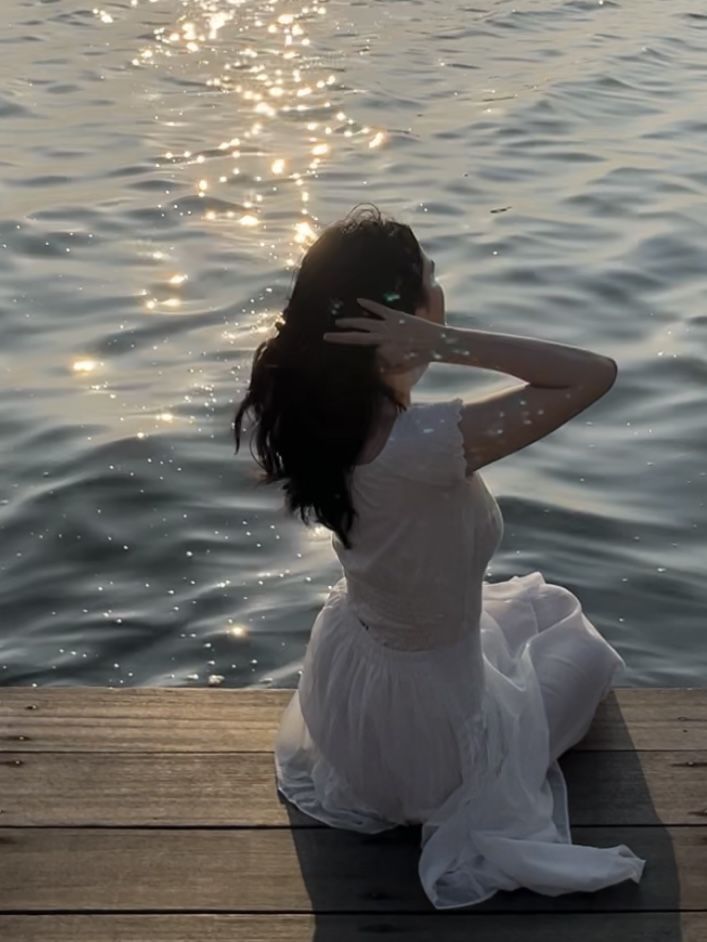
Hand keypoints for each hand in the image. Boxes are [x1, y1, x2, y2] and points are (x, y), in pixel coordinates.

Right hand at [322, 298, 440, 373]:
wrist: (437, 343)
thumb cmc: (421, 357)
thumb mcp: (404, 366)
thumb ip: (390, 368)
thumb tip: (376, 368)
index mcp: (383, 345)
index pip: (357, 342)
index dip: (341, 340)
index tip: (327, 339)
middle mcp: (383, 334)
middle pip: (357, 332)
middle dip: (341, 333)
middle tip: (327, 333)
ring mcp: (389, 323)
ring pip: (365, 321)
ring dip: (351, 320)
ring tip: (339, 321)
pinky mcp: (397, 315)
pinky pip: (380, 308)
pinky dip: (369, 304)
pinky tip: (359, 300)